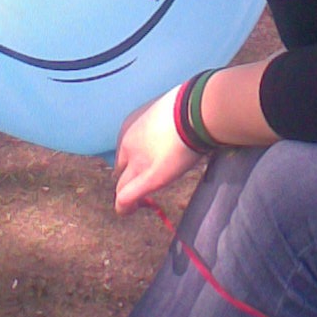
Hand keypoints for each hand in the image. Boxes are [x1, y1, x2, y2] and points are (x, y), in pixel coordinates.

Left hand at [113, 88, 203, 214]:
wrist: (195, 110)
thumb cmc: (189, 106)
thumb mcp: (167, 112)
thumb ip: (164, 125)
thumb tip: (178, 129)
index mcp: (132, 127)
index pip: (126, 150)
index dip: (135, 160)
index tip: (148, 165)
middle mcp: (128, 144)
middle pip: (120, 169)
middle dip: (129, 178)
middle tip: (142, 185)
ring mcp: (137, 162)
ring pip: (122, 185)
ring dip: (127, 195)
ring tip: (135, 205)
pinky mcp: (148, 178)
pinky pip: (126, 196)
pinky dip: (125, 206)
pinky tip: (129, 210)